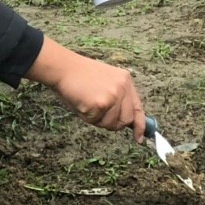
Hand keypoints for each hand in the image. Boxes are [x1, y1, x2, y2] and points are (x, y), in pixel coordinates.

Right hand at [24, 38, 144, 141]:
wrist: (64, 67)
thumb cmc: (80, 76)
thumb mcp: (107, 82)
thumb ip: (119, 98)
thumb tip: (126, 121)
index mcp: (126, 80)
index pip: (138, 108)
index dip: (140, 126)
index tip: (139, 138)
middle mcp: (122, 88)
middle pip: (125, 120)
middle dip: (113, 123)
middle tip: (98, 114)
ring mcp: (112, 96)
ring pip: (110, 124)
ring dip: (98, 120)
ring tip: (88, 103)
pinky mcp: (100, 104)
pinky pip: (95, 121)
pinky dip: (86, 116)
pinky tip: (82, 102)